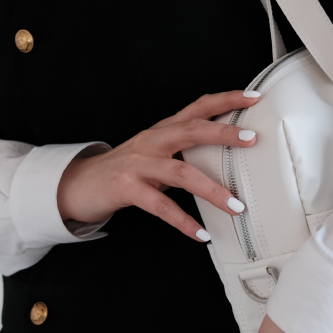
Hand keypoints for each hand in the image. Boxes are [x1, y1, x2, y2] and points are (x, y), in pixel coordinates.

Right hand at [55, 90, 259, 239]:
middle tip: (253, 140)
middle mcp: (152, 141)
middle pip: (192, 130)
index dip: (226, 100)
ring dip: (212, 189)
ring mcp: (139, 164)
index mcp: (162, 130)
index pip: (198, 107)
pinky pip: (161, 206)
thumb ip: (184, 150)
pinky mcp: (127, 188)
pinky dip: (183, 221)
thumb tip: (226, 156)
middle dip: (224, 133)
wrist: (79, 184)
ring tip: (236, 205)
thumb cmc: (124, 170)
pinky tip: (201, 234)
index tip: (254, 98)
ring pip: (181, 172)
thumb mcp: (155, 152)